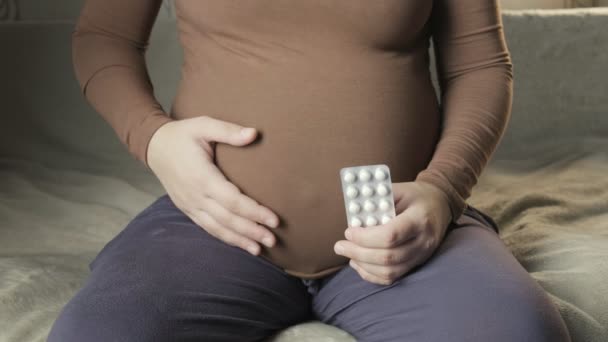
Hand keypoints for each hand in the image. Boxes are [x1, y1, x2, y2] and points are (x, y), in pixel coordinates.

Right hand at [147, 115, 279, 255]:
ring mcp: (190, 205)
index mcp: (201, 176)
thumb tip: (254, 134)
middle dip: (251, 231)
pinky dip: (225, 237)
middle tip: (273, 240)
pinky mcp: (187, 209)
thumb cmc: (182, 134)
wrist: (154, 146)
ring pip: (217, 228)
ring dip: (240, 240)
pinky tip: (241, 244)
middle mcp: (195, 195)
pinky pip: (208, 227)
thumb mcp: (204, 125)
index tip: (274, 219)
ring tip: (260, 249)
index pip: (232, 200)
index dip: (254, 212)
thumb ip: (229, 131)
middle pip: (227, 219)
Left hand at [333, 180, 451, 284]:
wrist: (440, 204)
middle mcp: (423, 241)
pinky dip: (372, 274)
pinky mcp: (417, 263)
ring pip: (390, 271)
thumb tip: (353, 214)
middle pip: (388, 256)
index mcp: (419, 219)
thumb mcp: (399, 189)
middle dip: (358, 252)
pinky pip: (393, 277)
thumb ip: (377, 200)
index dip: (366, 237)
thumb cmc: (415, 195)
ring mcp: (422, 255)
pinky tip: (358, 264)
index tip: (348, 231)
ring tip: (347, 254)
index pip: (391, 235)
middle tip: (339, 246)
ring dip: (363, 265)